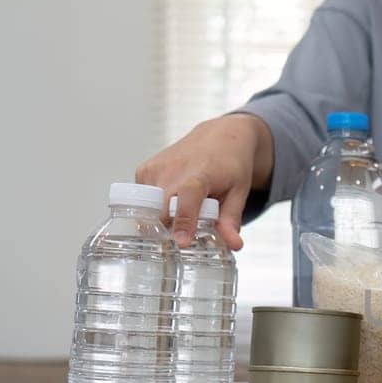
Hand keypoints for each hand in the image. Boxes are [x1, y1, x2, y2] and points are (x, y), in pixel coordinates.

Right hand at [135, 113, 274, 248]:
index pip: (187, 198)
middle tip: (187, 235)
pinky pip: (143, 201)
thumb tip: (233, 245)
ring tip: (183, 211)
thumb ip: (231, 219)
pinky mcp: (144, 170)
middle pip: (162, 211)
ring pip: (149, 210)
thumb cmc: (230, 164)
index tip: (182, 242)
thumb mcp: (238, 192)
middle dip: (170, 229)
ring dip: (162, 219)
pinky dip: (155, 208)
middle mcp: (173, 169)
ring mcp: (155, 168)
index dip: (183, 220)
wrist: (220, 136)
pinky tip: (172, 200)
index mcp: (200, 174)